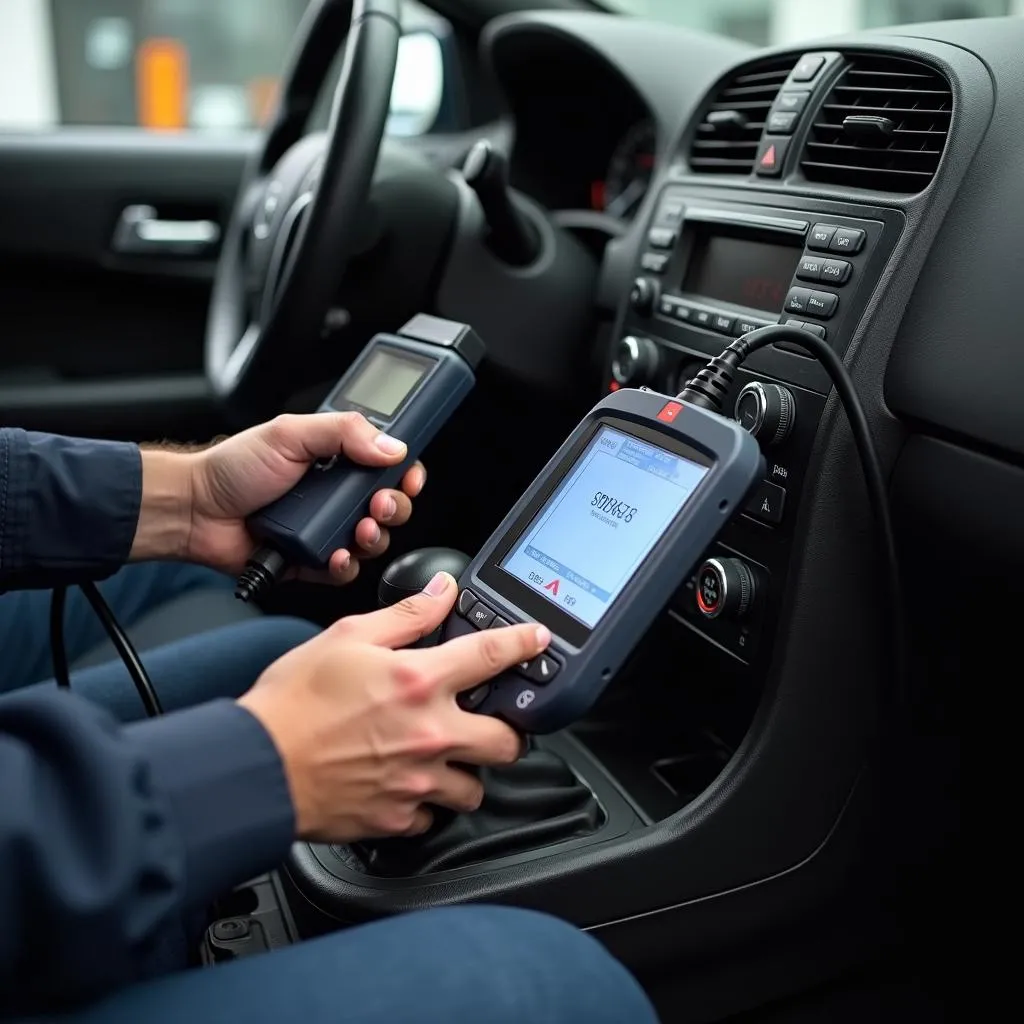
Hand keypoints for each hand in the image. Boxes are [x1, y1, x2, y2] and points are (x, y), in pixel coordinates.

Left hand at [186, 412, 425, 582]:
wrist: (195, 509)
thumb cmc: (234, 467)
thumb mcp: (290, 433)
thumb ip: (344, 431)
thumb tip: (392, 446)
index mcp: (338, 460)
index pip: (389, 465)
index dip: (406, 472)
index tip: (409, 475)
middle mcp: (338, 496)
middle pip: (390, 505)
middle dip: (394, 506)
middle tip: (379, 503)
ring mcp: (327, 530)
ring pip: (374, 541)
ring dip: (375, 537)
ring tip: (359, 529)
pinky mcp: (313, 562)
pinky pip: (345, 570)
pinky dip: (345, 565)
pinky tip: (334, 554)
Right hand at [238, 572, 548, 841]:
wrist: (254, 766)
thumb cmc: (291, 702)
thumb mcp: (347, 637)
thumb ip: (404, 616)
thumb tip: (441, 592)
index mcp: (419, 682)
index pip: (492, 656)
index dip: (523, 644)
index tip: (537, 642)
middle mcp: (429, 734)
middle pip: (507, 742)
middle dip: (506, 732)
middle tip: (489, 723)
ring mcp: (417, 781)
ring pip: (474, 788)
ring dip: (465, 772)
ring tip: (443, 758)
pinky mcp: (396, 818)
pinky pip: (431, 817)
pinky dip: (425, 804)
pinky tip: (407, 786)